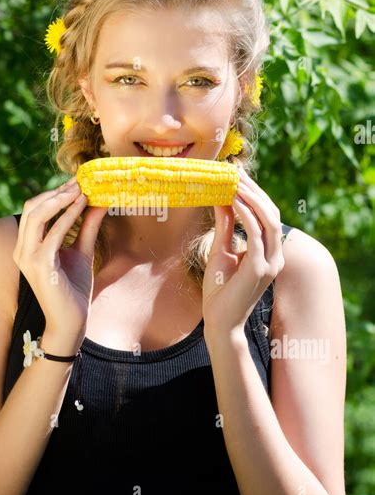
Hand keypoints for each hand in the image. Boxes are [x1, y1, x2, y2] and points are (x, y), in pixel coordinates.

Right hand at [13, 178, 108, 343]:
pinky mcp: (39, 265)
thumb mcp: (82, 251)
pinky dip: (67, 215)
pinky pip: (52, 233)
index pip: (34, 209)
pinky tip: (83, 206)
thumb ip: (86, 227)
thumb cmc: (74, 290)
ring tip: (82, 189)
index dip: (54, 192)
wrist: (72, 322)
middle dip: (56, 191)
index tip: (77, 180)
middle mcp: (21, 250)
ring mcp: (27, 257)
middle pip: (31, 207)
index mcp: (26, 246)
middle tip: (80, 181)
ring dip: (60, 199)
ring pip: (36, 215)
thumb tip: (98, 201)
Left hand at [202, 167, 284, 333]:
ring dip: (250, 197)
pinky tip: (232, 200)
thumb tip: (222, 198)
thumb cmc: (219, 291)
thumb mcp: (221, 250)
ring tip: (233, 181)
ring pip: (267, 219)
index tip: (237, 176)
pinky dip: (245, 213)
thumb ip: (225, 226)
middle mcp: (275, 256)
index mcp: (269, 253)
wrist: (219, 323)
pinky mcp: (259, 268)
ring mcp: (270, 263)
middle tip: (235, 172)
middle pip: (271, 212)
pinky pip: (255, 233)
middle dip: (254, 190)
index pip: (268, 215)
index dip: (255, 194)